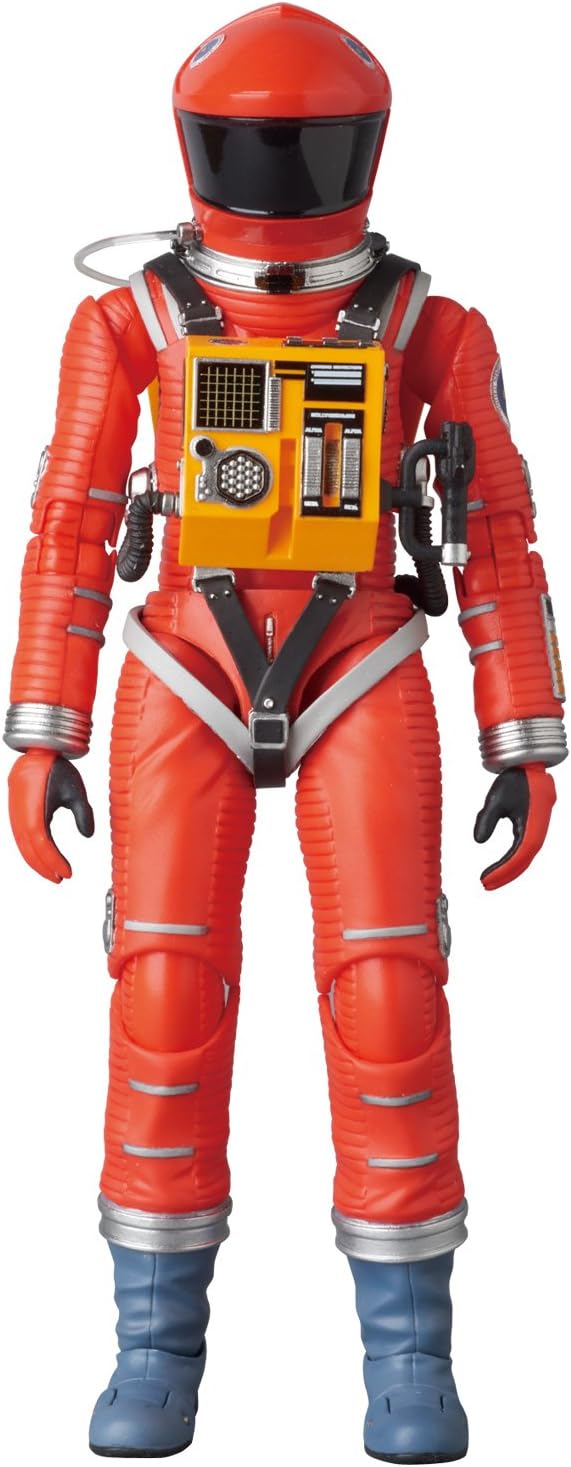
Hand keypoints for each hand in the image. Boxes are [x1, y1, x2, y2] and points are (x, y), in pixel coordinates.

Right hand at [8, 750, 93, 882]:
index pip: (43, 845)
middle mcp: (21, 815)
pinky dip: (31, 852)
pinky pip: (21, 839)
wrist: (37, 754)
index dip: (54, 862)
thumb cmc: (58, 771)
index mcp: (34, 810)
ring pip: (23, 846)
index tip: (67, 873)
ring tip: (53, 873)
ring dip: (37, 863)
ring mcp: (15, 816)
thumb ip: (84, 813)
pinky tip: (43, 858)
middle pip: (30, 851)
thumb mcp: (76, 790)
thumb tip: (88, 835)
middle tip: (61, 879)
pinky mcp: (15, 815)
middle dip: (45, 867)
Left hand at [474, 766, 555, 890]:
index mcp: (534, 823)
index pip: (519, 854)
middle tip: (486, 885)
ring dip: (509, 870)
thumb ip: (486, 818)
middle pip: (524, 859)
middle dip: (506, 874)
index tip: (486, 879)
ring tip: (490, 880)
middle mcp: (539, 829)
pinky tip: (501, 867)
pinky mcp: (534, 827)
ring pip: (525, 856)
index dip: (504, 869)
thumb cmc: (514, 779)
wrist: (529, 766)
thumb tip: (478, 840)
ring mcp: (538, 829)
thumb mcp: (495, 798)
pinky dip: (513, 860)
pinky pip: (524, 848)